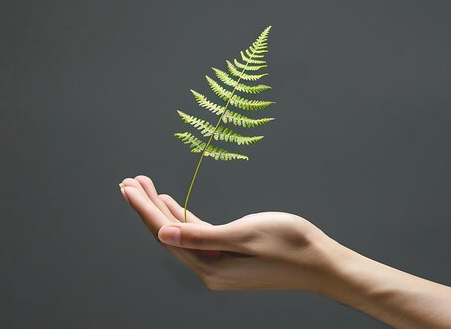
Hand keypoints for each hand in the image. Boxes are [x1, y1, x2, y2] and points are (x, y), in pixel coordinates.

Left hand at [119, 175, 342, 292]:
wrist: (322, 263)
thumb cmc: (290, 245)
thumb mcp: (245, 235)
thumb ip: (202, 236)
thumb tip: (163, 236)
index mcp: (211, 267)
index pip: (166, 235)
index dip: (145, 209)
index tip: (128, 186)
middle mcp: (210, 270)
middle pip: (169, 235)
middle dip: (148, 207)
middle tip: (129, 181)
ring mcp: (220, 264)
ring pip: (181, 234)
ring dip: (164, 211)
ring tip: (145, 187)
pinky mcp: (231, 257)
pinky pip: (199, 237)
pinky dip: (184, 219)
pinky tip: (173, 205)